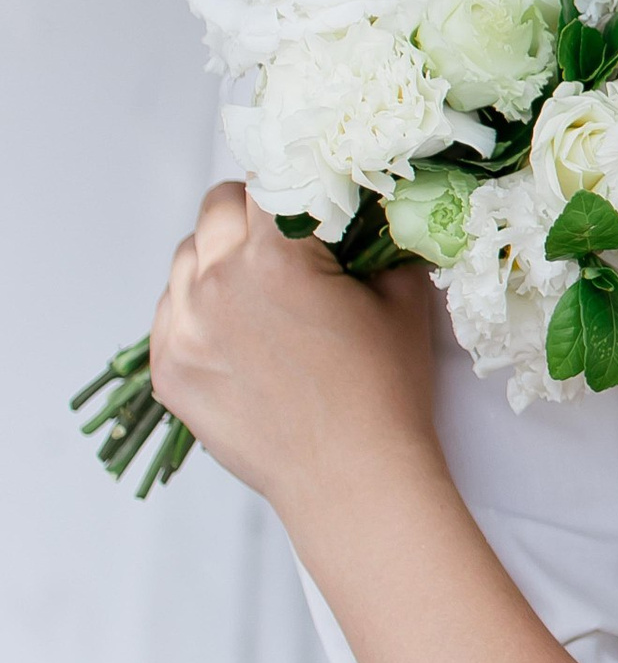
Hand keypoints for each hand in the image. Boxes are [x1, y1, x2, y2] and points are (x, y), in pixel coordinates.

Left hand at [151, 186, 439, 519]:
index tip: (307, 202)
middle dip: (249, 215)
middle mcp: (215, 282)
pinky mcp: (168, 371)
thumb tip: (375, 213)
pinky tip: (237, 336)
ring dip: (217, 260)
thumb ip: (384, 243)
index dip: (291, 187)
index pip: (266, 184)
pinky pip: (169, 315)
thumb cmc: (384, 391)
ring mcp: (183, 329)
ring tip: (258, 294)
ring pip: (186, 260)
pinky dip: (197, 312)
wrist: (352, 479)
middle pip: (215, 211)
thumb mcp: (403, 300)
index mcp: (273, 255)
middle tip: (283, 243)